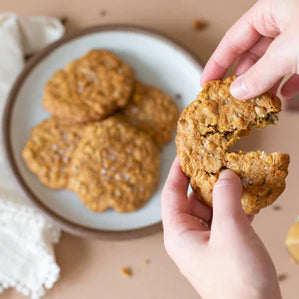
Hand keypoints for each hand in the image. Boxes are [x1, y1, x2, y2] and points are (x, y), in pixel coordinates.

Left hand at [162, 157, 281, 298]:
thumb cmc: (238, 279)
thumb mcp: (230, 230)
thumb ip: (226, 197)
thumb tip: (225, 174)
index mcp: (178, 233)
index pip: (171, 193)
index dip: (177, 171)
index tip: (185, 153)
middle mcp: (188, 237)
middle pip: (192, 199)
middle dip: (207, 181)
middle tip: (220, 162)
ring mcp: (205, 243)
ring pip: (211, 209)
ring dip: (225, 195)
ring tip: (238, 177)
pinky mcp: (222, 248)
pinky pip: (225, 221)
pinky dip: (235, 210)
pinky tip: (250, 201)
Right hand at [201, 0, 298, 99]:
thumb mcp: (287, 53)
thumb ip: (259, 74)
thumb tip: (238, 91)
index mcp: (271, 9)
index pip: (232, 39)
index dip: (216, 63)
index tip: (206, 82)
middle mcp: (284, 20)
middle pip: (251, 53)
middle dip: (242, 78)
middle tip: (231, 98)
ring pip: (272, 62)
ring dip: (264, 84)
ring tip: (255, 102)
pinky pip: (293, 67)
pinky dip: (286, 83)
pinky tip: (282, 95)